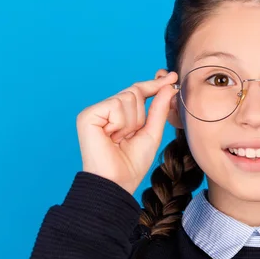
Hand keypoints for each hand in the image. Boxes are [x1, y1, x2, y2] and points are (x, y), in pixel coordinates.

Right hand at [76, 71, 178, 194]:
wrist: (117, 182)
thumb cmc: (132, 163)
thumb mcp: (152, 132)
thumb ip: (159, 108)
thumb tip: (169, 85)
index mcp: (117, 114)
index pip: (138, 91)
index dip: (154, 84)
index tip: (172, 76)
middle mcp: (104, 110)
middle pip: (134, 92)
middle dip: (140, 115)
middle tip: (130, 135)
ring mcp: (94, 111)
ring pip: (127, 97)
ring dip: (132, 122)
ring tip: (120, 139)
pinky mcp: (87, 115)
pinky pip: (116, 105)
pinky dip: (121, 123)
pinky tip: (112, 137)